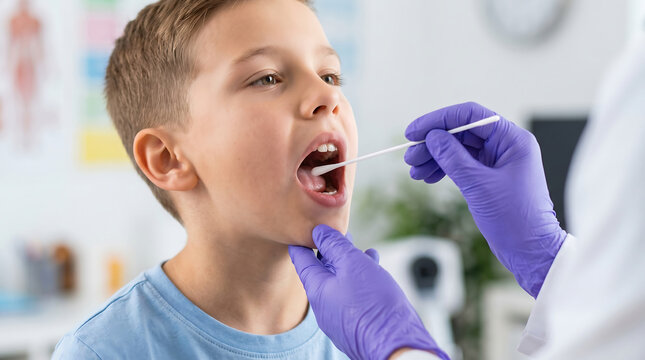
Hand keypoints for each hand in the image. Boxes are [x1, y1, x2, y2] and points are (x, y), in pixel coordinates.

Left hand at [289, 225, 448, 359]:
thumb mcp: (353, 265)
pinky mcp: (358, 323)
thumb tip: (319, 231)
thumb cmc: (374, 305)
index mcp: (318, 290)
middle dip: (328, 251)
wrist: (396, 346)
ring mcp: (341, 317)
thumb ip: (335, 245)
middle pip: (322, 272)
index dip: (301, 243)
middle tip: (332, 233)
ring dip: (348, 263)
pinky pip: (354, 294)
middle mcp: (325, 306)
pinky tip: (374, 267)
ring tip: (357, 247)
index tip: (298, 231)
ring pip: (341, 283)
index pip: (302, 261)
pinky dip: (361, 278)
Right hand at [404, 102, 566, 297]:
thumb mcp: (479, 186)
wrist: (530, 252)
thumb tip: (433, 137)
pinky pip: (461, 164)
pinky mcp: (489, 177)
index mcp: (513, 141)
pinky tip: (427, 177)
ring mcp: (497, 162)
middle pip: (461, 132)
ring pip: (458, 149)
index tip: (415, 131)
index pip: (471, 116)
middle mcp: (506, 147)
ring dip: (434, 157)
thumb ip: (453, 158)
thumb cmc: (516, 220)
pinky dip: (443, 169)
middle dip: (433, 142)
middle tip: (410, 156)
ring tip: (415, 170)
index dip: (440, 120)